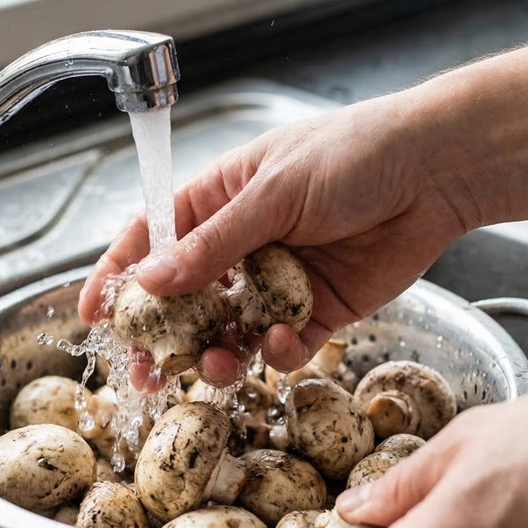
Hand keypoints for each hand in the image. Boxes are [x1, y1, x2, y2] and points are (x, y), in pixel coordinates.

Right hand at [78, 96, 470, 386]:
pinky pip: (282, 345)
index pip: (151, 240)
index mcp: (219, 201)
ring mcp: (277, 282)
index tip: (92, 314)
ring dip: (217, 354)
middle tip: (148, 371)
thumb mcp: (272, 193)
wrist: (435, 172)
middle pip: (185, 300)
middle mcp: (242, 244)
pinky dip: (277, 352)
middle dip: (164, 337)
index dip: (117, 276)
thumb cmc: (352, 155)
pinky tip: (284, 341)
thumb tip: (148, 281)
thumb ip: (212, 245)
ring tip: (216, 364)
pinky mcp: (316, 311)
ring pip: (230, 332)